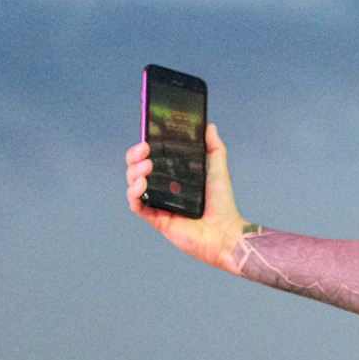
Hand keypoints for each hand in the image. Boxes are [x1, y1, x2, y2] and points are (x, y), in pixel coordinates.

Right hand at [126, 122, 246, 268]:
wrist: (225, 233)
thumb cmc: (223, 206)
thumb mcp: (218, 170)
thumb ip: (214, 148)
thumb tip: (209, 126)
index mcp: (174, 178)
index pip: (151, 159)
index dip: (143, 148)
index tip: (147, 138)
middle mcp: (163, 189)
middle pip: (136, 169)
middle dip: (134, 156)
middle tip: (145, 149)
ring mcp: (158, 204)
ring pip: (133, 185)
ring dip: (134, 172)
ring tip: (147, 166)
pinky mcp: (156, 219)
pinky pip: (136, 205)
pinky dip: (134, 193)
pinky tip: (142, 184)